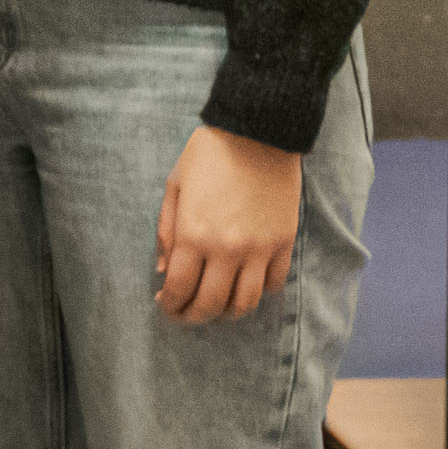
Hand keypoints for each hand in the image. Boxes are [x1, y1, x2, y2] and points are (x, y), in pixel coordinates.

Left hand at [154, 125, 301, 323]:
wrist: (258, 132)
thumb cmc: (209, 155)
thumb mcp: (175, 187)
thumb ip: (166, 232)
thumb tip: (163, 272)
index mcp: (194, 234)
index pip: (180, 289)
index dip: (171, 305)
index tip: (166, 305)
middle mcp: (228, 249)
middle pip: (212, 304)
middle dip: (194, 316)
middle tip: (186, 315)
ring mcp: (260, 249)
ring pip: (246, 303)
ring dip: (228, 312)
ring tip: (216, 307)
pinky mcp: (284, 243)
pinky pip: (273, 284)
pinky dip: (258, 292)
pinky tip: (244, 284)